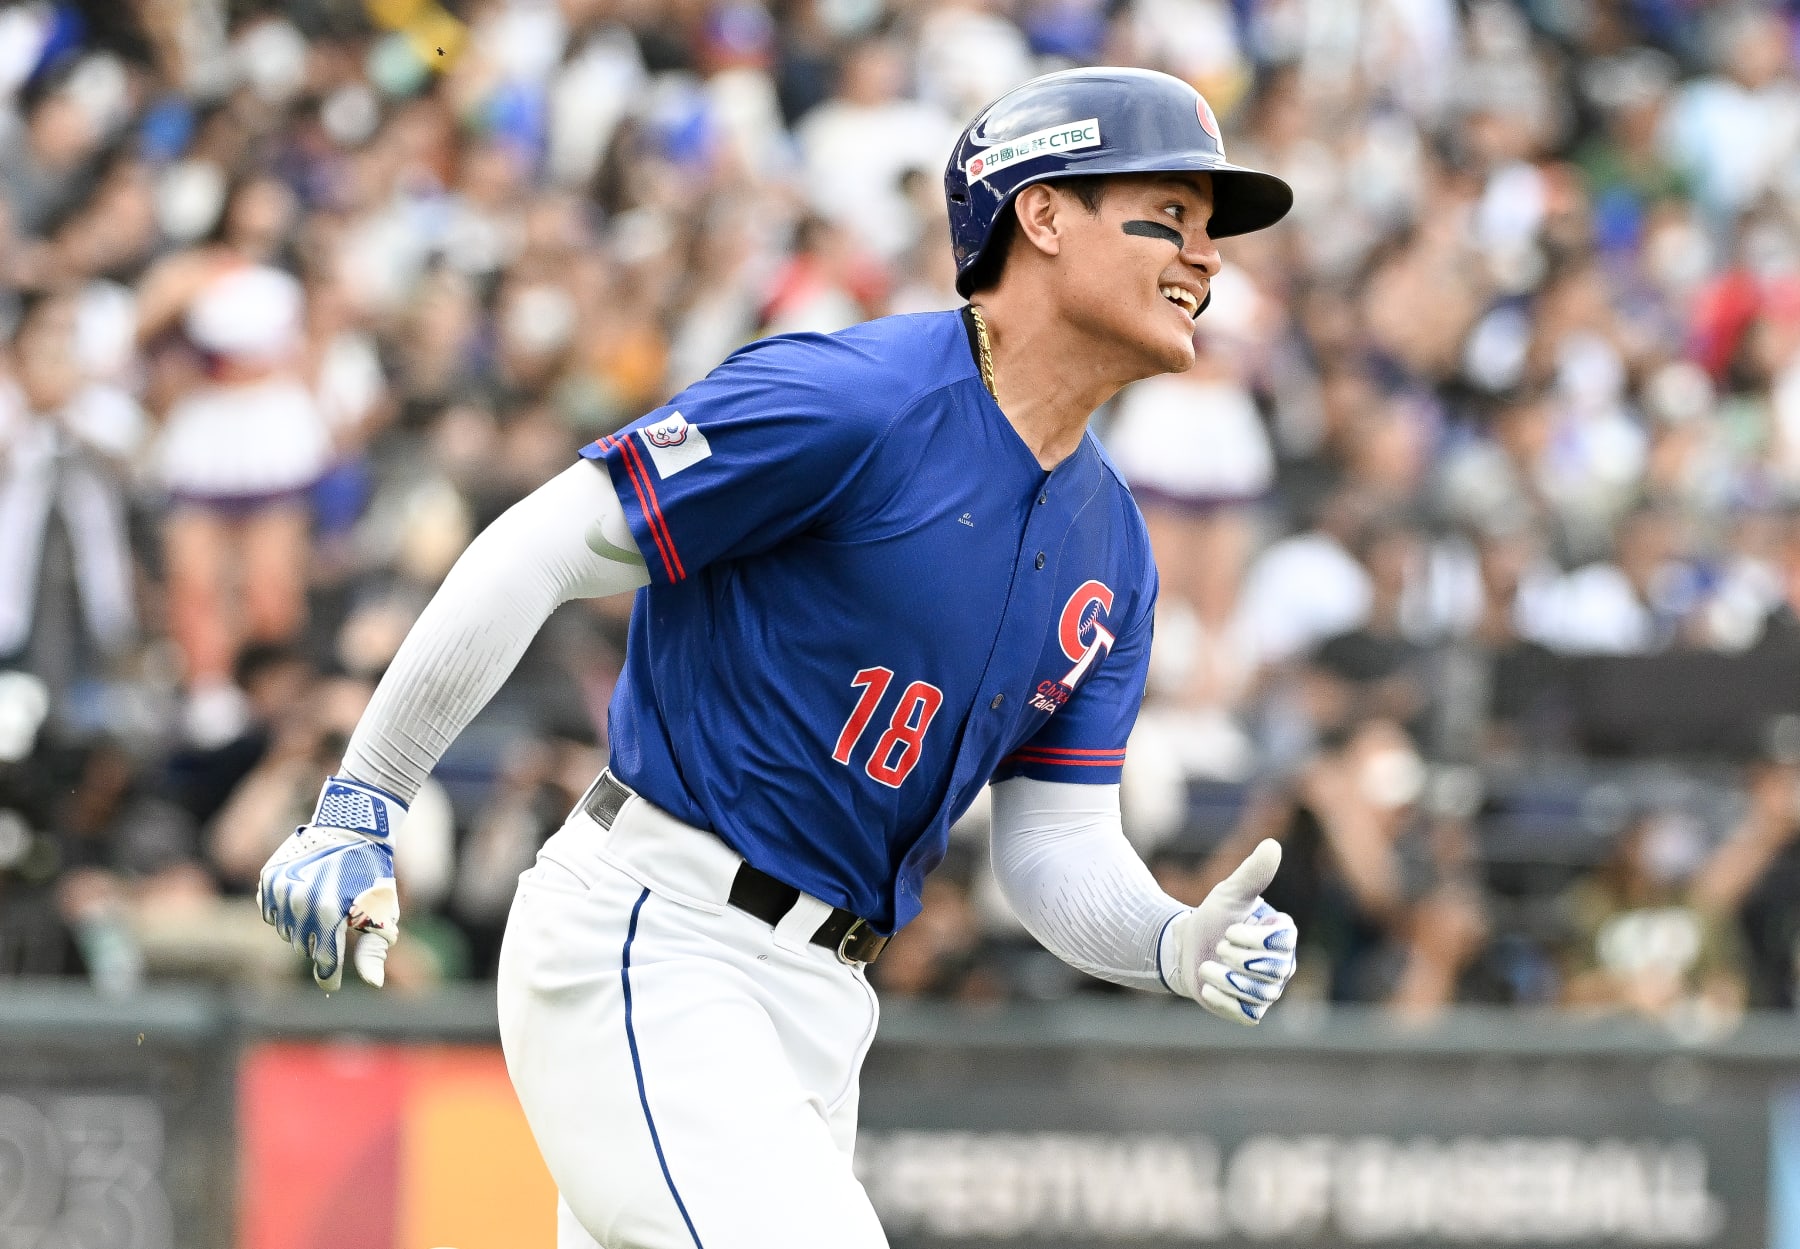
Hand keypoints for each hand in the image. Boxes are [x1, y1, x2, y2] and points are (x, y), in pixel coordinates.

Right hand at [257, 777, 404, 989]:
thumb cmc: (372, 873)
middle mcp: (299, 904)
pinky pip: (271, 913)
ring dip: (303, 927)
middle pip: (305, 948)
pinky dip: (286, 911)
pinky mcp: (267, 880)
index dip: (330, 975)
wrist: (350, 827)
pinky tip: (304, 897)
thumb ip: (374, 950)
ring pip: (286, 932)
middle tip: (339, 919)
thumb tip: (374, 983)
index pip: (325, 963)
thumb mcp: (381, 910)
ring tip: (323, 904)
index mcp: (330, 914)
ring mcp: (280, 890)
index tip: (332, 983)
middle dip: (322, 941)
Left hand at [1160, 839, 1297, 1024]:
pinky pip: (1246, 1014)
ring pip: (1259, 994)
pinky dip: (1223, 1001)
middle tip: (1218, 947)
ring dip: (1225, 979)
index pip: (1282, 943)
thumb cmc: (1214, 917)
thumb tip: (1273, 844)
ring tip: (1206, 967)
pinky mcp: (1250, 1011)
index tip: (1229, 931)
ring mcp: (1268, 991)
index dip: (1253, 939)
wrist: (1187, 947)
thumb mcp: (1230, 894)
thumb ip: (1253, 873)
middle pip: (1272, 970)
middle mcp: (1283, 965)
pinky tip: (1206, 988)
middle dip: (1237, 959)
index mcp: (1283, 936)